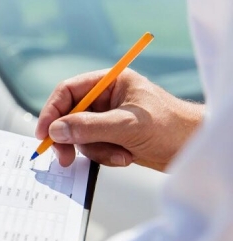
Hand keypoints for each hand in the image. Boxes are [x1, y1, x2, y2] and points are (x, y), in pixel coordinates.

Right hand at [36, 69, 202, 170]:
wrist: (195, 149)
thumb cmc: (171, 127)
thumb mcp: (127, 125)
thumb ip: (89, 126)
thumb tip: (56, 130)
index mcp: (111, 82)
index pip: (69, 91)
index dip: (52, 111)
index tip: (44, 133)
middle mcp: (107, 98)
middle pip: (70, 115)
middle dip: (70, 138)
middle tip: (64, 157)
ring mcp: (109, 118)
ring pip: (80, 136)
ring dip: (95, 150)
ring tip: (119, 155)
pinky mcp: (113, 137)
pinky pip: (93, 148)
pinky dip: (105, 156)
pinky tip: (126, 157)